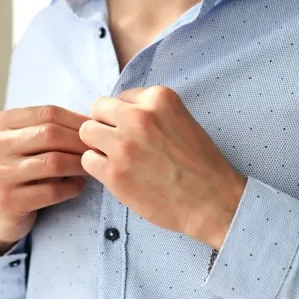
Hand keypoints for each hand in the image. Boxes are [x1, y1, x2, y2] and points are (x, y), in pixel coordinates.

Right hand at [0, 105, 90, 255]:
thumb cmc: (25, 168)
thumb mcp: (30, 141)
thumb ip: (53, 127)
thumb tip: (95, 121)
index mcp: (1, 123)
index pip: (48, 113)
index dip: (78, 120)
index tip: (98, 130)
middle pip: (50, 134)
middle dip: (81, 142)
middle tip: (100, 150)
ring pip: (53, 162)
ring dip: (79, 165)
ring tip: (91, 167)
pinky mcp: (7, 201)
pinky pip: (51, 191)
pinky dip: (72, 187)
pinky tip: (78, 185)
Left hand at [79, 86, 246, 249]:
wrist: (212, 201)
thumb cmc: (199, 163)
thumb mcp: (181, 119)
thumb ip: (151, 111)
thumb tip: (118, 112)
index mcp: (158, 99)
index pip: (119, 97)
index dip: (124, 116)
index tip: (136, 132)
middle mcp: (139, 117)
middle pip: (98, 110)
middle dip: (105, 126)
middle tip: (119, 144)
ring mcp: (124, 145)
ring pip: (86, 132)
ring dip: (98, 145)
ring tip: (117, 159)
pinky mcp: (114, 173)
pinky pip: (87, 161)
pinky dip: (98, 168)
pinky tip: (118, 175)